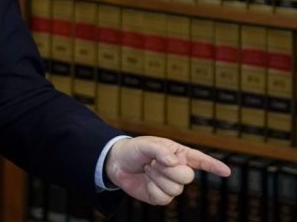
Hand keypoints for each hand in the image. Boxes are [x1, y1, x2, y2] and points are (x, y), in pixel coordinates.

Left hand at [105, 136, 230, 205]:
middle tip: (153, 162)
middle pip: (187, 177)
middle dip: (168, 170)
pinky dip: (152, 189)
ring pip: (175, 189)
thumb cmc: (134, 150)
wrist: (116, 163)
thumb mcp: (144, 144)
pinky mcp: (161, 196)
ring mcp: (171, 185)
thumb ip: (160, 150)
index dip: (213, 166)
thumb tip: (173, 162)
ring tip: (148, 169)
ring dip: (157, 178)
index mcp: (179, 154)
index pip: (200, 160)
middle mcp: (179, 170)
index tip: (226, 171)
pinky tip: (146, 182)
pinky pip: (163, 198)